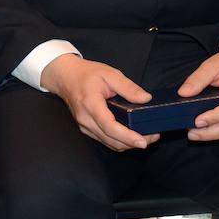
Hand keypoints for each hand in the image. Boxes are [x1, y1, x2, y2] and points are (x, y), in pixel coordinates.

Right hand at [41, 54, 158, 151]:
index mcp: (90, 104)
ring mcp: (84, 126)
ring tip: (147, 137)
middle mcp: (85, 119)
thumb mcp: (109, 74)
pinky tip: (131, 135)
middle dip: (133, 143)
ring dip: (128, 144)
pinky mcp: (86, 129)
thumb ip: (128, 87)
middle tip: (153, 137)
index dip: (127, 136)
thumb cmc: (86, 74)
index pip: (109, 126)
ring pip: (109, 143)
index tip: (142, 141)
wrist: (65, 77)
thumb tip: (145, 99)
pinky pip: (105, 140)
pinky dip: (119, 141)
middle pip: (111, 140)